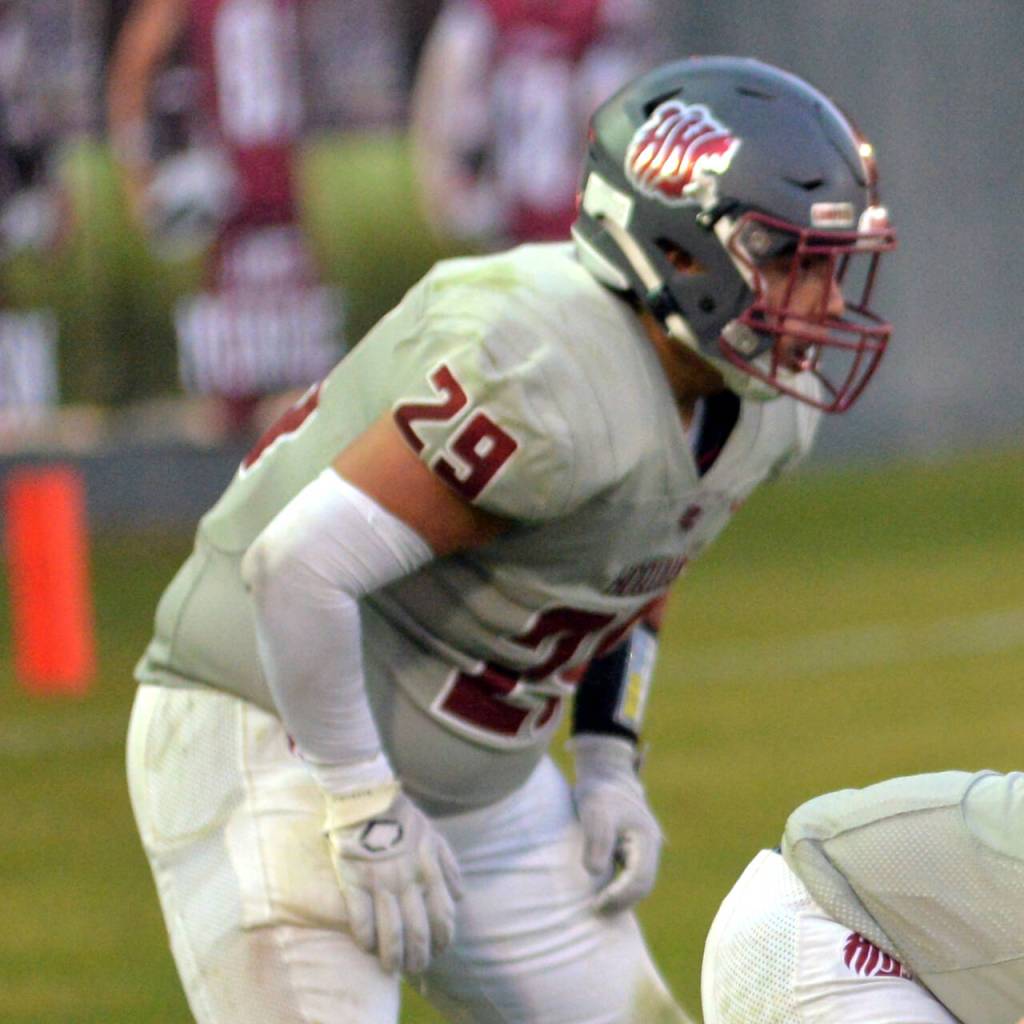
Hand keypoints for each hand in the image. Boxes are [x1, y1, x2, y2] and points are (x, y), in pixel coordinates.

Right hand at [325, 786, 462, 973]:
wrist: (367, 798)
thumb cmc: (402, 818)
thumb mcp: (434, 835)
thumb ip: (448, 866)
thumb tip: (459, 896)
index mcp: (429, 870)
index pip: (443, 916)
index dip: (443, 939)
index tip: (439, 952)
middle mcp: (408, 881)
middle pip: (418, 932)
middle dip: (420, 957)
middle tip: (416, 969)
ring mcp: (381, 883)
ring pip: (391, 933)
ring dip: (393, 957)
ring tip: (392, 968)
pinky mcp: (354, 881)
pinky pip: (361, 920)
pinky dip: (365, 938)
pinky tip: (366, 946)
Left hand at [572, 734, 662, 913]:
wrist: (604, 771)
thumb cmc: (599, 790)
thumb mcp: (595, 811)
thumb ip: (597, 840)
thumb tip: (594, 872)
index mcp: (646, 839)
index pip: (639, 880)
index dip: (620, 897)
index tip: (597, 906)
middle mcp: (650, 846)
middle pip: (642, 886)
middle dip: (621, 902)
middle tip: (596, 911)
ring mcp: (643, 847)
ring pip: (638, 882)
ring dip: (621, 897)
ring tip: (598, 907)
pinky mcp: (632, 848)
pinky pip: (631, 874)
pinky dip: (619, 886)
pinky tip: (601, 892)